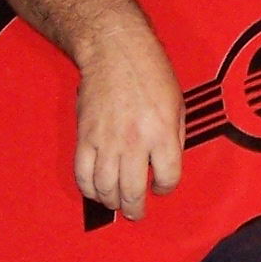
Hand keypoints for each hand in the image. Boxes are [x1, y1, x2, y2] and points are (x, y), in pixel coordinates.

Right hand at [71, 17, 184, 220]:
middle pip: (133, 192)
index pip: (167, 178)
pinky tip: (96, 190)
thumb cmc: (148, 70)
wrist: (114, 49)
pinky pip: (82, 173)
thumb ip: (175, 137)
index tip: (161, 186)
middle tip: (137, 212)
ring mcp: (106, 140)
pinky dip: (88, 188)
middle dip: (136, 209)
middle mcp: (134, 141)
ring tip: (117, 203)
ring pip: (105, 188)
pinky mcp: (84, 136)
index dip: (165, 187)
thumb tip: (167, 163)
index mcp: (162, 132)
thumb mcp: (177, 103)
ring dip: (112, 202)